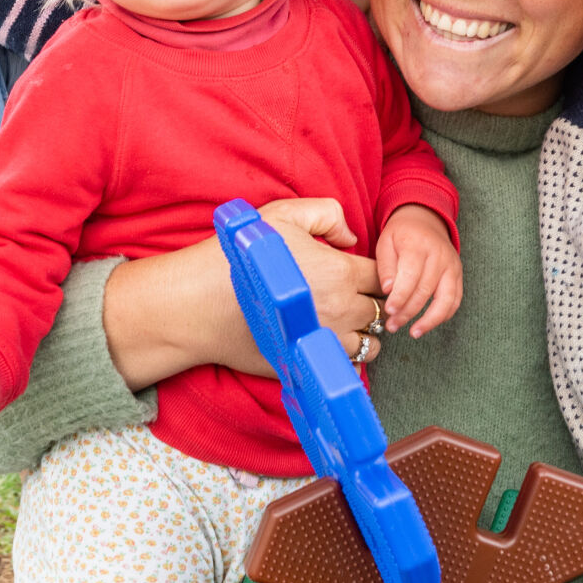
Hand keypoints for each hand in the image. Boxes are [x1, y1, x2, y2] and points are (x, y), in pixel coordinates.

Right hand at [104, 197, 384, 387]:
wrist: (201, 303)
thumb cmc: (241, 256)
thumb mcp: (285, 214)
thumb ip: (328, 214)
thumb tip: (351, 237)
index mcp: (341, 272)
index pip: (381, 276)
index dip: (373, 272)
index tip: (356, 272)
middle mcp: (342, 310)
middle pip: (381, 311)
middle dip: (371, 303)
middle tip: (350, 296)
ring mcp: (326, 342)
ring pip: (372, 345)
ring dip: (364, 334)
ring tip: (343, 322)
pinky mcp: (309, 364)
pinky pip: (346, 368)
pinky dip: (344, 358)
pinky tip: (326, 342)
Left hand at [375, 206, 461, 337]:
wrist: (425, 219)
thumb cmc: (401, 234)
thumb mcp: (386, 242)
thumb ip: (385, 266)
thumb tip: (388, 290)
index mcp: (418, 245)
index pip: (410, 276)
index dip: (400, 297)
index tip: (389, 311)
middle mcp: (439, 255)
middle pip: (425, 291)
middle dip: (408, 312)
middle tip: (392, 325)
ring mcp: (452, 265)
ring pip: (446, 299)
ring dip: (430, 320)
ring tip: (414, 332)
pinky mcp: (458, 274)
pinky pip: (456, 299)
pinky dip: (444, 315)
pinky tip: (428, 323)